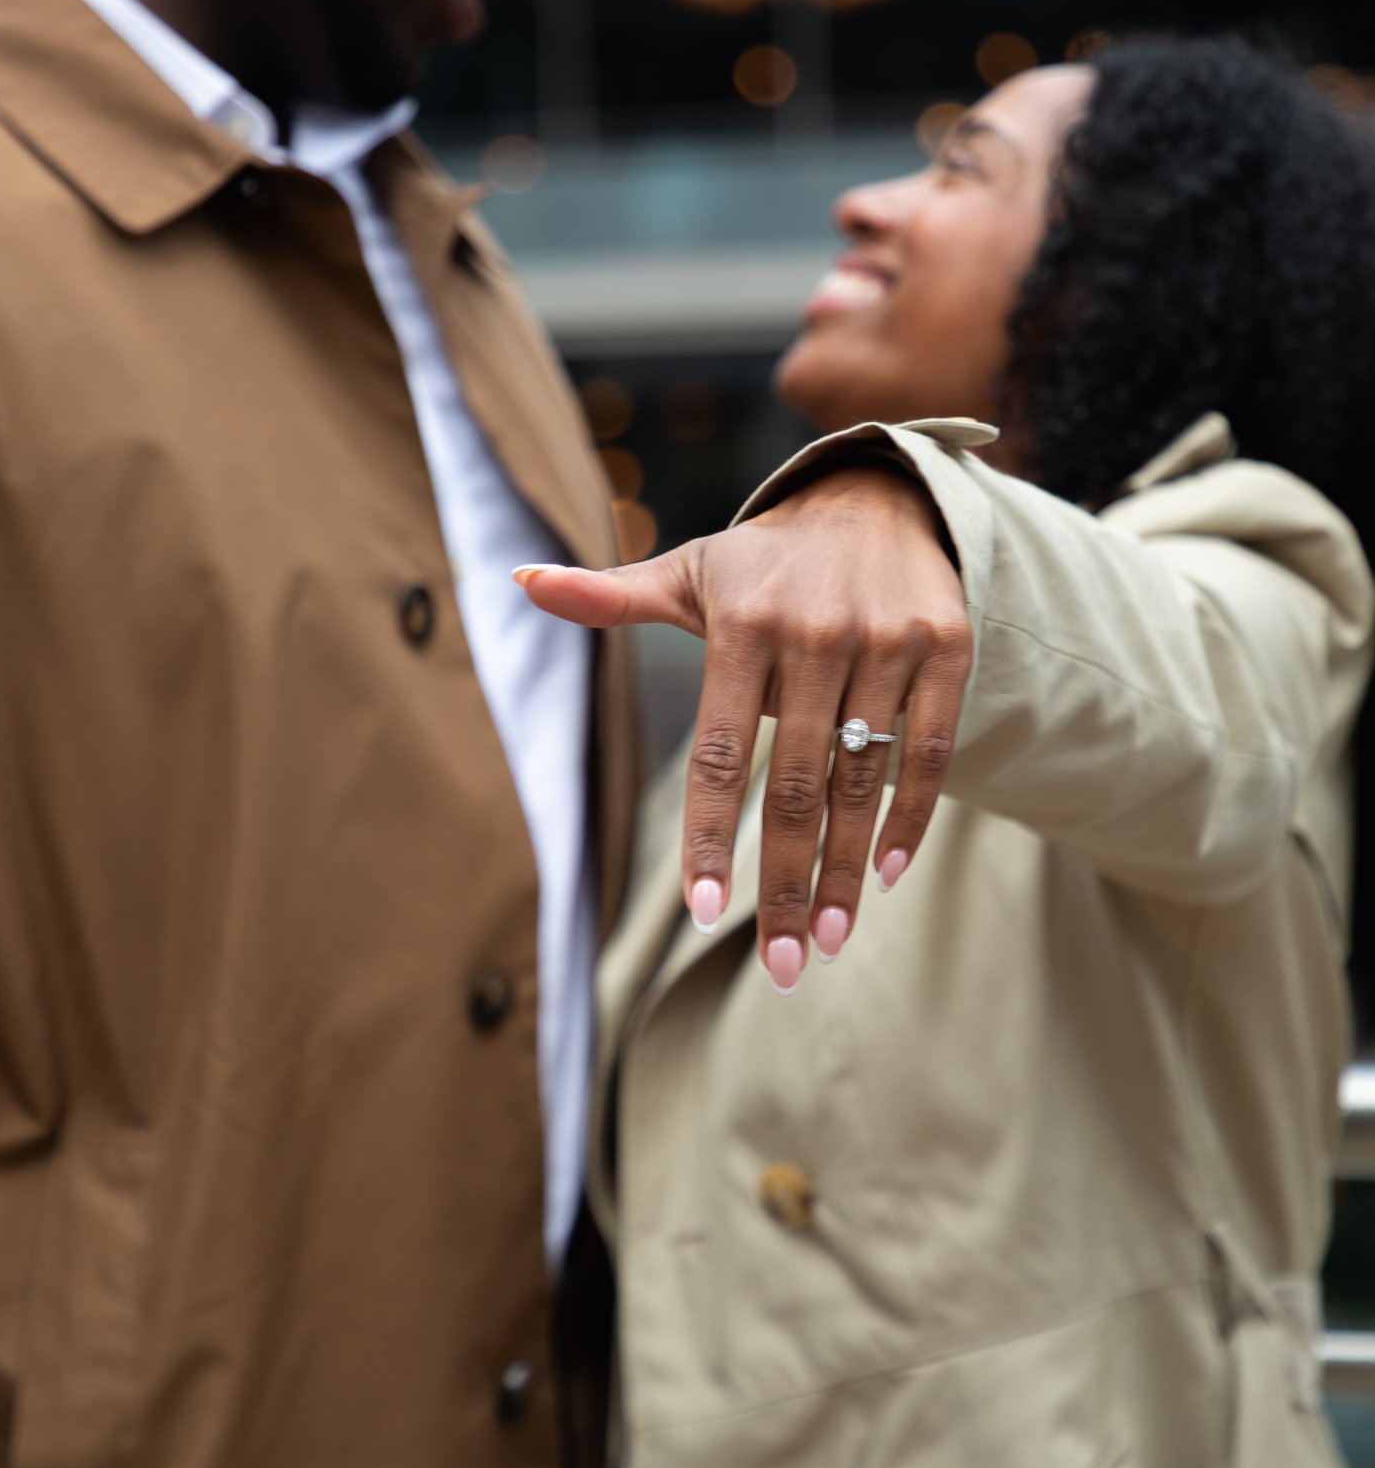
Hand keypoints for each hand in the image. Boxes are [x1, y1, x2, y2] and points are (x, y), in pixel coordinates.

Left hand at [514, 463, 971, 991]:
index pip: (721, 752)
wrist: (880, 499)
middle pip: (796, 785)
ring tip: (829, 943)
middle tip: (785, 968)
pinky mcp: (947, 647)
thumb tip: (519, 582)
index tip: (704, 913)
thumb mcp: (688, 573)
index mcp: (742, 622)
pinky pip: (928, 751)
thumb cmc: (764, 562)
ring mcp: (886, 639)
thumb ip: (609, 595)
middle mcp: (815, 630)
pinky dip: (908, 819)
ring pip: (863, 779)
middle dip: (789, 886)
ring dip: (848, 873)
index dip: (712, 835)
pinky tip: (885, 878)